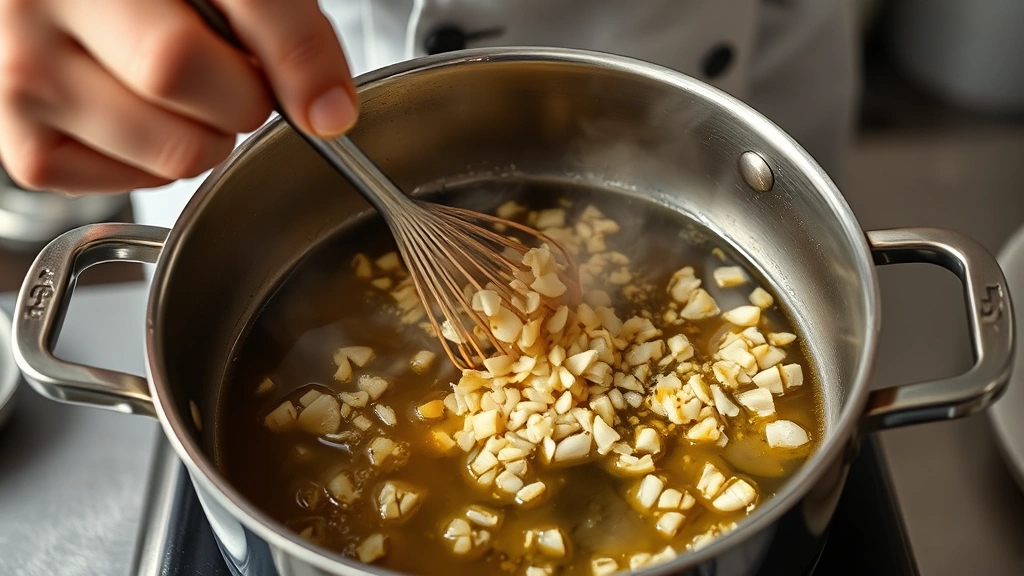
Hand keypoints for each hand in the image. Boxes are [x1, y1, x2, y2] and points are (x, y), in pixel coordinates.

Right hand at [0, 0, 356, 193]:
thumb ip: (283, 29)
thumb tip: (328, 115)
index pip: (181, 56)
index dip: (276, 77)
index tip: (321, 101)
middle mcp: (33, 21)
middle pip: (181, 114)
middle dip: (238, 104)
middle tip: (227, 70)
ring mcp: (22, 88)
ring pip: (169, 161)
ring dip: (205, 138)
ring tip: (182, 89)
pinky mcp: (28, 150)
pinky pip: (131, 186)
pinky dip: (159, 162)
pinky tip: (145, 113)